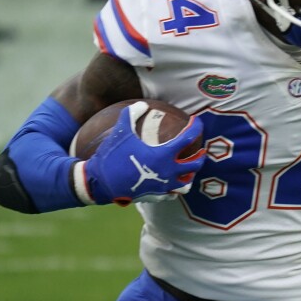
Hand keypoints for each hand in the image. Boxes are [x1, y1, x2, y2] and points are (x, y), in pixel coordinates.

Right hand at [77, 101, 205, 205]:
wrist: (100, 183)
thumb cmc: (112, 156)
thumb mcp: (121, 131)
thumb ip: (132, 114)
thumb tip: (143, 104)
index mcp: (164, 155)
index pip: (188, 138)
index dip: (195, 127)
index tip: (196, 122)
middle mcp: (168, 172)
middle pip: (195, 164)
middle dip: (201, 155)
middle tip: (201, 150)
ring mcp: (164, 186)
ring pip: (186, 182)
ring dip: (190, 174)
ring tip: (189, 168)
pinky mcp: (156, 196)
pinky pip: (173, 193)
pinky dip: (176, 187)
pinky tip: (173, 182)